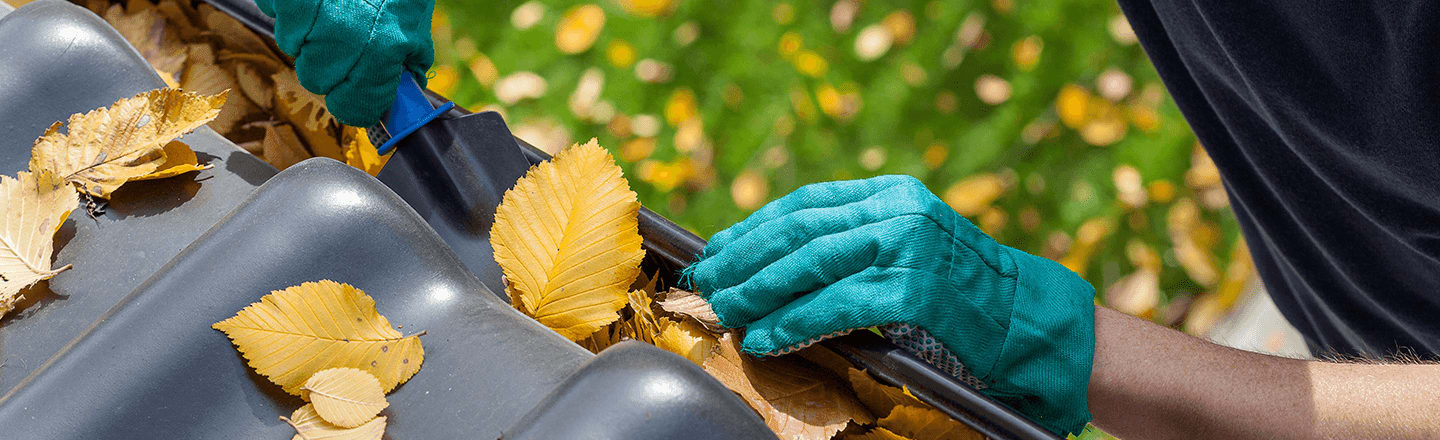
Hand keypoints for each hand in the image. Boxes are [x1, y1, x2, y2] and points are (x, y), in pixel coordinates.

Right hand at [254, 0, 435, 125]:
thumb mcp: (412, 19)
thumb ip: (408, 60)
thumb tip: (401, 95)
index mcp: (385, 48)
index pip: (354, 107)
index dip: (354, 103)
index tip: (354, 95)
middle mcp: (348, 36)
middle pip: (316, 80)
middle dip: (329, 63)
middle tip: (343, 37)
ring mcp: (313, 14)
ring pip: (292, 48)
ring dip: (307, 33)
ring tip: (330, 8)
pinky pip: (275, 16)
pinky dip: (288, 8)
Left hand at [685, 175, 1095, 434]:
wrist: (1033, 323)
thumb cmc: (967, 295)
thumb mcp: (912, 247)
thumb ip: (858, 243)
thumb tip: (779, 261)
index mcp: (893, 193)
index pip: (805, 203)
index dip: (754, 227)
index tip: (719, 250)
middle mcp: (898, 210)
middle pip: (798, 230)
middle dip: (744, 259)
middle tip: (708, 283)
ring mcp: (908, 247)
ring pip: (809, 264)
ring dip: (758, 292)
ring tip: (727, 311)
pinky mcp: (914, 291)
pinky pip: (835, 306)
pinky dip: (792, 323)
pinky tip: (766, 338)